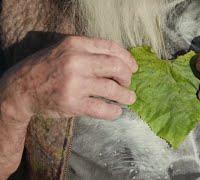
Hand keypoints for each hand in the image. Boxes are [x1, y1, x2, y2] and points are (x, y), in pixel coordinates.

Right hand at [0, 36, 136, 177]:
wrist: (20, 88)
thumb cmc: (47, 68)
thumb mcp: (65, 50)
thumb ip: (90, 51)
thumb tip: (121, 62)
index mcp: (76, 44)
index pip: (111, 47)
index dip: (127, 58)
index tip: (134, 68)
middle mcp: (76, 61)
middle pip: (116, 66)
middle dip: (127, 76)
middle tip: (128, 83)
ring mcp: (74, 83)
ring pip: (112, 89)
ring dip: (126, 95)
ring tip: (129, 98)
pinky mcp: (72, 104)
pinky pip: (102, 108)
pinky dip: (114, 111)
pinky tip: (116, 111)